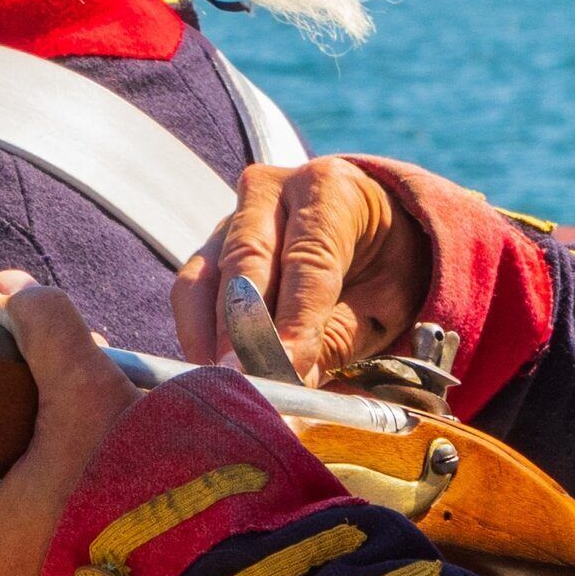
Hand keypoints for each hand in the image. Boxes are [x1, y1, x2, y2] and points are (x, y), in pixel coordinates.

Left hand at [0, 272, 141, 575]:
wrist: (230, 569)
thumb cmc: (142, 488)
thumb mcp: (87, 387)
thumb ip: (45, 329)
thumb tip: (10, 290)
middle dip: (24, 425)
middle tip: (67, 385)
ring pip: (32, 505)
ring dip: (61, 458)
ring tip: (107, 414)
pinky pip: (70, 535)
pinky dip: (88, 498)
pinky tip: (124, 463)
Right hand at [170, 160, 428, 381]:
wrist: (372, 231)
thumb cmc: (383, 265)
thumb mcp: (383, 302)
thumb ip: (337, 340)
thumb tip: (292, 385)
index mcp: (330, 190)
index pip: (308, 260)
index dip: (296, 321)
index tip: (287, 371)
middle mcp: (273, 190)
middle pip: (246, 259)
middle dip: (242, 328)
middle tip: (246, 382)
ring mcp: (232, 216)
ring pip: (205, 277)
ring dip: (211, 336)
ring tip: (229, 385)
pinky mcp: (208, 247)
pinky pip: (191, 290)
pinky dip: (198, 333)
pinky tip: (215, 369)